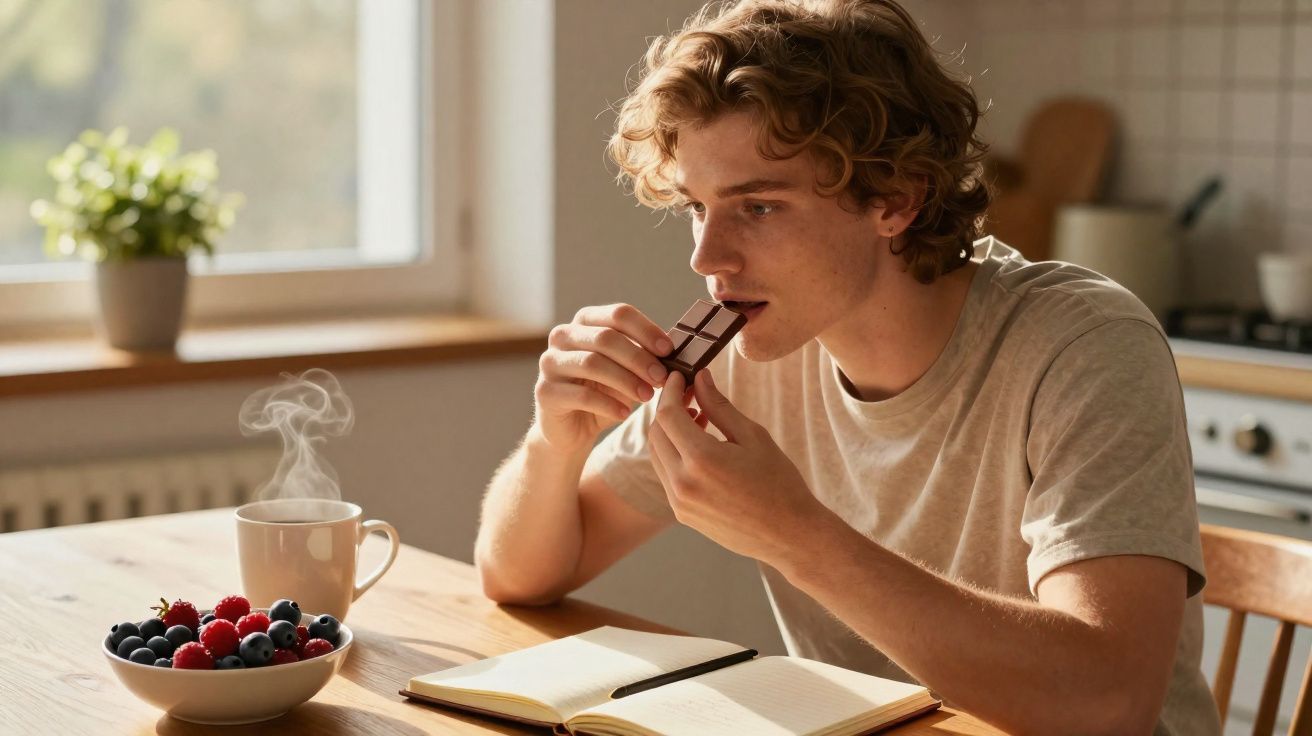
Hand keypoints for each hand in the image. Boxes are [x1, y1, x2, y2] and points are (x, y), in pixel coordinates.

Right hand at [533, 303, 672, 452]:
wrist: (572, 429)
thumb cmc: (604, 392)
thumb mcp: (628, 370)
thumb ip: (645, 356)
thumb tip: (677, 350)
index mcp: (585, 322)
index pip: (618, 314)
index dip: (646, 330)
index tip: (669, 350)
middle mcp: (563, 336)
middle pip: (606, 338)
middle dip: (639, 358)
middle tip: (661, 378)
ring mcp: (550, 363)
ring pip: (592, 363)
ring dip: (626, 380)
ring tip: (647, 397)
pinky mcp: (545, 392)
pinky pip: (581, 394)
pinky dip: (608, 404)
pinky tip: (624, 414)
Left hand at [648, 370, 834, 565]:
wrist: (789, 534)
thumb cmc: (779, 482)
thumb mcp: (752, 436)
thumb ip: (719, 406)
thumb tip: (700, 378)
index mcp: (702, 459)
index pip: (668, 414)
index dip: (671, 391)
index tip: (679, 377)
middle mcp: (682, 482)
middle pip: (656, 433)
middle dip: (668, 409)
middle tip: (689, 394)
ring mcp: (679, 502)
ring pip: (657, 454)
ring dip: (668, 432)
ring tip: (697, 419)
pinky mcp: (682, 514)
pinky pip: (665, 475)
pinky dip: (673, 454)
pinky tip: (698, 447)